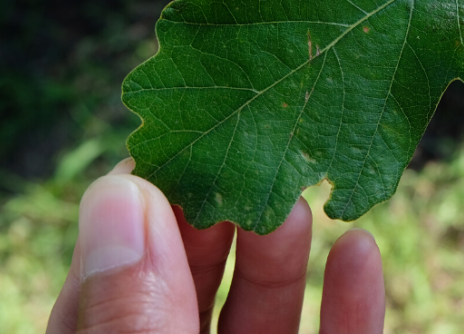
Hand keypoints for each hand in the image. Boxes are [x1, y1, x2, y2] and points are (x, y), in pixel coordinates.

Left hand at [46, 159, 384, 333]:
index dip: (134, 218)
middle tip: (246, 151)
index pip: (103, 298)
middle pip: (190, 291)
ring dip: (284, 248)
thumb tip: (121, 196)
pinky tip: (361, 251)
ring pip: (267, 313)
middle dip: (218, 217)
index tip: (165, 147)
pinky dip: (354, 302)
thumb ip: (133, 319)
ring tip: (301, 198)